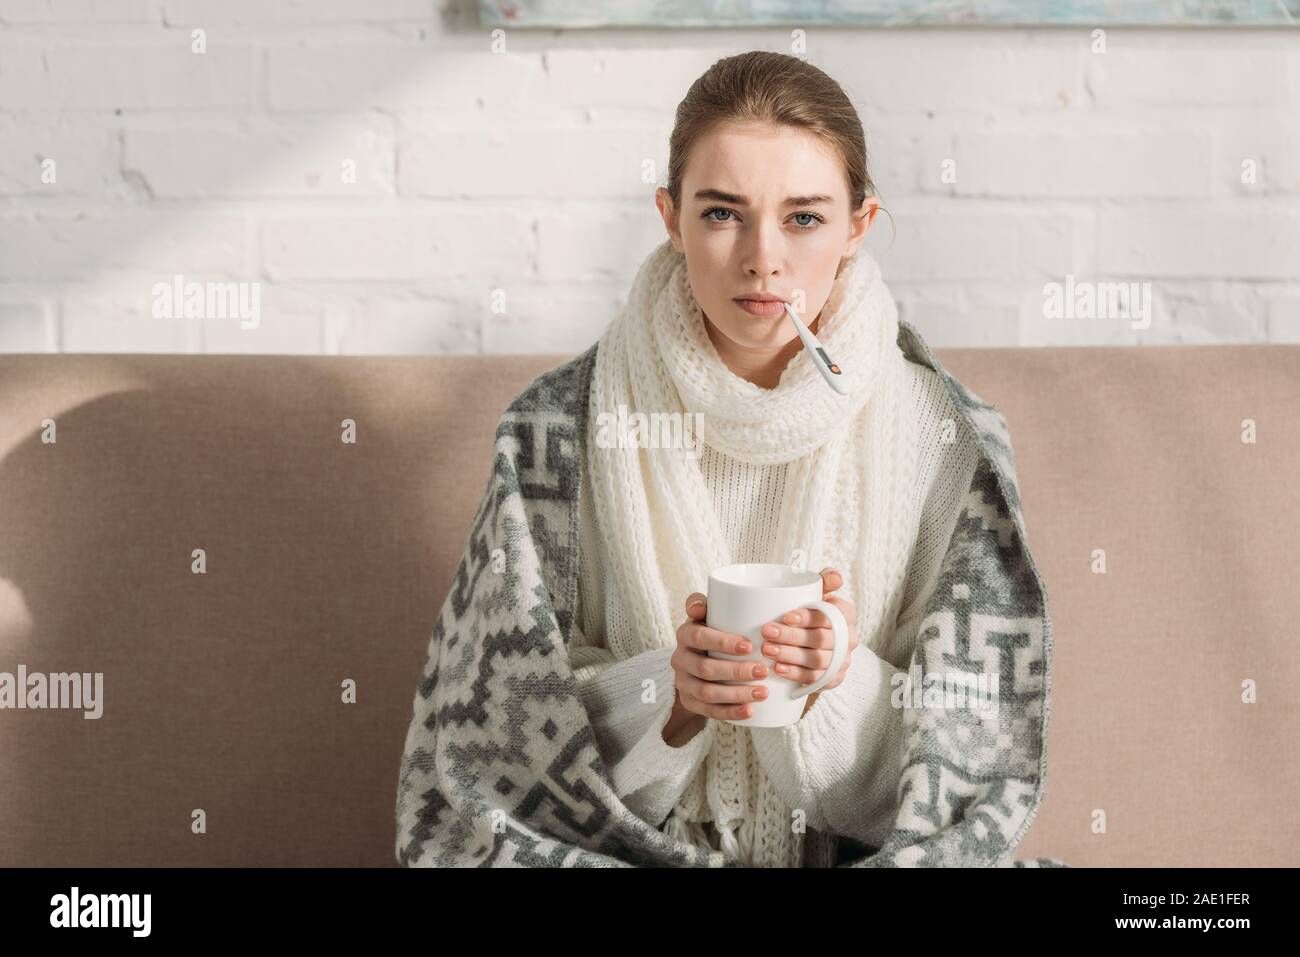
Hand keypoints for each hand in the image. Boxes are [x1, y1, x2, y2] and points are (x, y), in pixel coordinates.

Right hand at [666, 592, 770, 736]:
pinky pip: (708, 711)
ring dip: (736, 694)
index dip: (722, 642)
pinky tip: (750, 711)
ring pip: (707, 693)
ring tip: (763, 692)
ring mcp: (683, 683)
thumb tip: (699, 605)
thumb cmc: (712, 630)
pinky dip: (730, 713)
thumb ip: (704, 603)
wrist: (696, 657)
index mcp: (685, 634)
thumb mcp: (708, 613)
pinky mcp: (690, 702)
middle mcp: (680, 659)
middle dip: (736, 671)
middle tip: (763, 671)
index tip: (749, 646)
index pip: (699, 637)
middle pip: (705, 668)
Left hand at [758, 568, 858, 715]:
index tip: (785, 616)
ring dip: (790, 655)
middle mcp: (849, 638)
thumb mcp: (815, 594)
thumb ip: (823, 581)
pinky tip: (778, 669)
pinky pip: (816, 680)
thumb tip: (835, 577)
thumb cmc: (811, 612)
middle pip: (821, 639)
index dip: (809, 617)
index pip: (831, 615)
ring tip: (767, 650)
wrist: (812, 642)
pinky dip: (796, 674)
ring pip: (817, 660)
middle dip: (792, 636)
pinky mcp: (833, 678)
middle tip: (767, 632)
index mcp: (846, 614)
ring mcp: (842, 661)